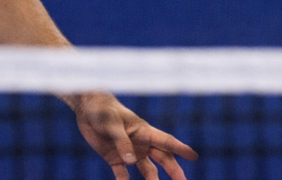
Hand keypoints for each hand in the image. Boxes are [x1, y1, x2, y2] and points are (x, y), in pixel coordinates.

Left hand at [70, 92, 197, 179]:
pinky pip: (122, 175)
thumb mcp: (112, 125)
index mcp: (144, 131)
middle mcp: (140, 143)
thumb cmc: (103, 111)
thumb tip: (131, 161)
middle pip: (161, 158)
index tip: (194, 156)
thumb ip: (122, 142)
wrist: (87, 108)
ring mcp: (128, 151)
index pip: (166, 141)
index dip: (180, 149)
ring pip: (146, 169)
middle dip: (173, 170)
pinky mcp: (114, 158)